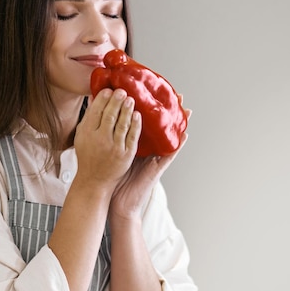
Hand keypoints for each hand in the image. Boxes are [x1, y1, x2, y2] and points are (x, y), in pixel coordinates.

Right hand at [74, 88, 141, 190]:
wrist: (93, 181)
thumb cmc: (87, 157)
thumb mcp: (82, 137)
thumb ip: (88, 118)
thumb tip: (93, 98)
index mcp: (87, 133)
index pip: (95, 112)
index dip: (102, 99)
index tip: (108, 90)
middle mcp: (99, 139)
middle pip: (109, 116)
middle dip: (116, 101)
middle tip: (122, 91)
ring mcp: (113, 148)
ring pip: (121, 124)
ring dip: (127, 110)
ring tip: (131, 99)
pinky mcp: (125, 155)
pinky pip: (132, 136)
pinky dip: (135, 125)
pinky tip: (137, 115)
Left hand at [109, 105, 191, 220]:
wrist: (115, 199)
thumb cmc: (113, 176)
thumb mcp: (112, 151)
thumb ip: (111, 136)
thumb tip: (103, 116)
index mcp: (137, 144)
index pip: (146, 122)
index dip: (152, 108)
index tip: (156, 91)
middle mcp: (148, 149)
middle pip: (161, 127)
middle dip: (169, 111)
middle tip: (177, 95)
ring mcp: (154, 158)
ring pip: (168, 138)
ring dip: (179, 124)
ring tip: (186, 110)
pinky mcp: (157, 168)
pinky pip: (169, 154)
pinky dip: (177, 144)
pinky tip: (184, 134)